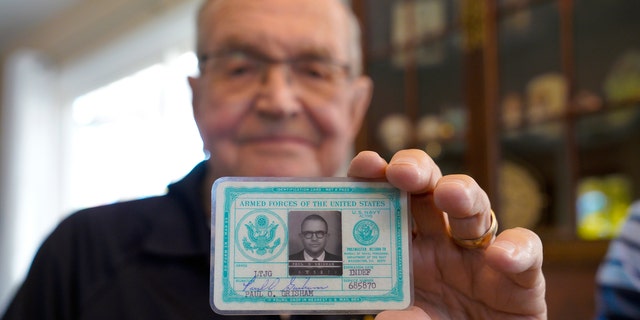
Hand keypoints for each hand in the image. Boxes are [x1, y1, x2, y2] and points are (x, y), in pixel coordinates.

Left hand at [348, 150, 545, 318]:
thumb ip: (393, 315)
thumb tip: (385, 318)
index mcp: (406, 250)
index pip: (389, 201)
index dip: (378, 179)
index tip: (366, 165)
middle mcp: (442, 245)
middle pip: (429, 191)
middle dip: (416, 172)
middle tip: (401, 172)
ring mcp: (481, 258)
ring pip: (475, 210)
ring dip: (463, 194)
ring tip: (450, 193)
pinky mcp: (521, 281)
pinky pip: (526, 254)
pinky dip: (518, 251)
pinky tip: (501, 256)